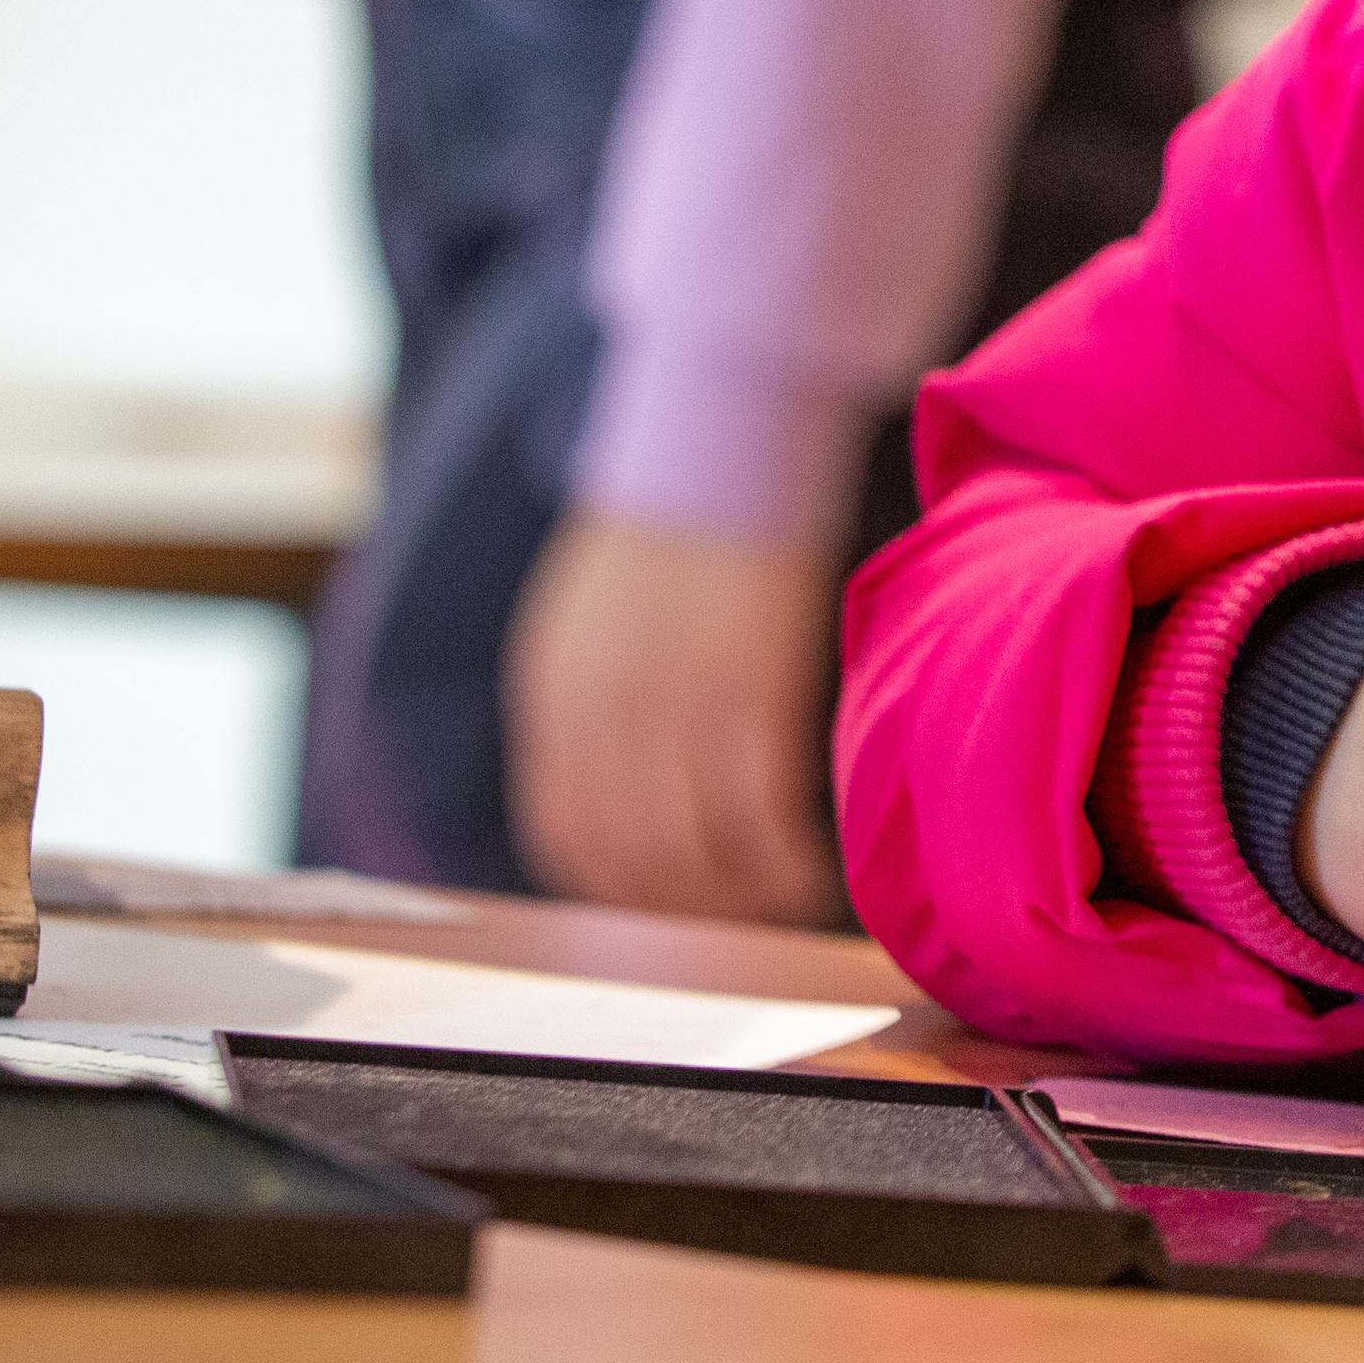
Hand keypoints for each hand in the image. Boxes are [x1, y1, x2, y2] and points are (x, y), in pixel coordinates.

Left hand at [506, 514, 847, 926]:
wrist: (723, 446)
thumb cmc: (673, 528)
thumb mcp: (590, 623)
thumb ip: (590, 702)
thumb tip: (622, 778)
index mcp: (554, 698)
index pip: (567, 836)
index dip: (617, 888)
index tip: (667, 902)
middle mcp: (599, 719)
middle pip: (630, 860)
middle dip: (684, 907)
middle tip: (736, 917)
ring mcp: (672, 712)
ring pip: (691, 857)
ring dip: (735, 899)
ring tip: (779, 901)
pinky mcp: (748, 698)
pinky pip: (756, 823)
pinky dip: (781, 866)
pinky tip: (809, 874)